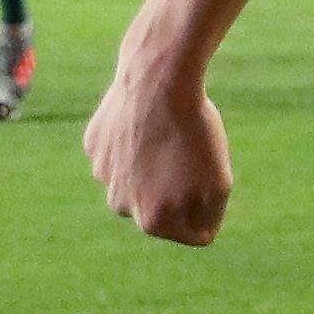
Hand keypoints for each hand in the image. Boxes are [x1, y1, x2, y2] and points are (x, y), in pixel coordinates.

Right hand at [87, 60, 233, 244]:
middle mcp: (121, 206)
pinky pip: (124, 149)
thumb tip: (195, 232)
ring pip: (141, 176)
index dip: (210, 204)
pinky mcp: (94, 146)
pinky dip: (135, 138)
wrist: (157, 82)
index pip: (194, 232)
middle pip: (165, 204)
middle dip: (179, 187)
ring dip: (155, 162)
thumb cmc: (196, 134)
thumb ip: (207, 219)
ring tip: (166, 136)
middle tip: (187, 153)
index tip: (210, 178)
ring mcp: (103, 175)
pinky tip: (144, 121)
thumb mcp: (219, 185)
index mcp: (152, 223)